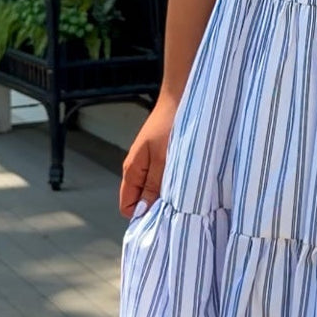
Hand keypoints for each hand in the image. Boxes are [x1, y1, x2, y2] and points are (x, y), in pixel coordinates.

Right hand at [119, 89, 179, 217]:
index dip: (142, 216)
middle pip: (141, 201)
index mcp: (132, 171)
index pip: (127, 207)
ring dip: (168, 195)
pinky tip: (188, 181)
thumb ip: (154, 187)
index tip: (163, 219)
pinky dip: (174, 183)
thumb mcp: (164, 160)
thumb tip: (144, 213)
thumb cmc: (171, 125)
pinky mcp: (161, 157)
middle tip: (179, 208)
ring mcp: (149, 163)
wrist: (181, 97)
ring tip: (186, 193)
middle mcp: (137, 169)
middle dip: (157, 208)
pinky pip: (163, 179)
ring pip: (154, 191)